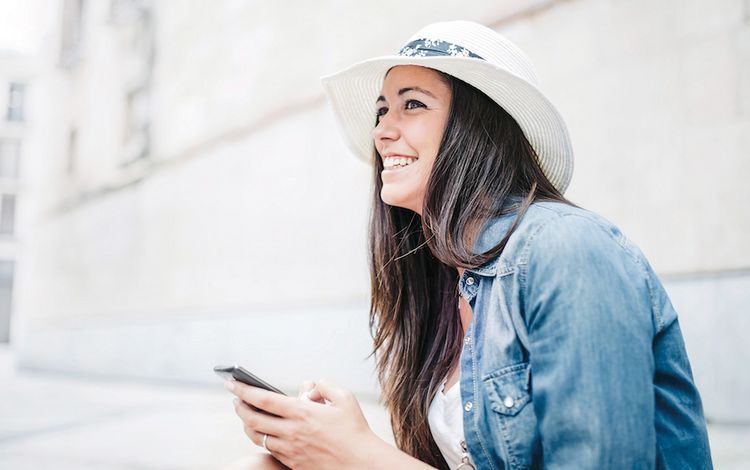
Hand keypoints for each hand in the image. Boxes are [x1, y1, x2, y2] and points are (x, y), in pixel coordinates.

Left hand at [225, 378, 377, 469]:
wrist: (360, 464)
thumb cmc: (355, 430)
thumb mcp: (344, 397)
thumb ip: (323, 386)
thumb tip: (308, 387)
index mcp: (302, 412)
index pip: (263, 399)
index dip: (244, 390)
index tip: (232, 383)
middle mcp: (291, 431)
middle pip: (253, 419)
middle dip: (239, 407)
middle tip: (234, 399)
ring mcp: (290, 450)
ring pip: (257, 437)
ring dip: (247, 424)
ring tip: (246, 415)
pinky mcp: (292, 463)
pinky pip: (270, 450)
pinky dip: (262, 439)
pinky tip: (264, 432)